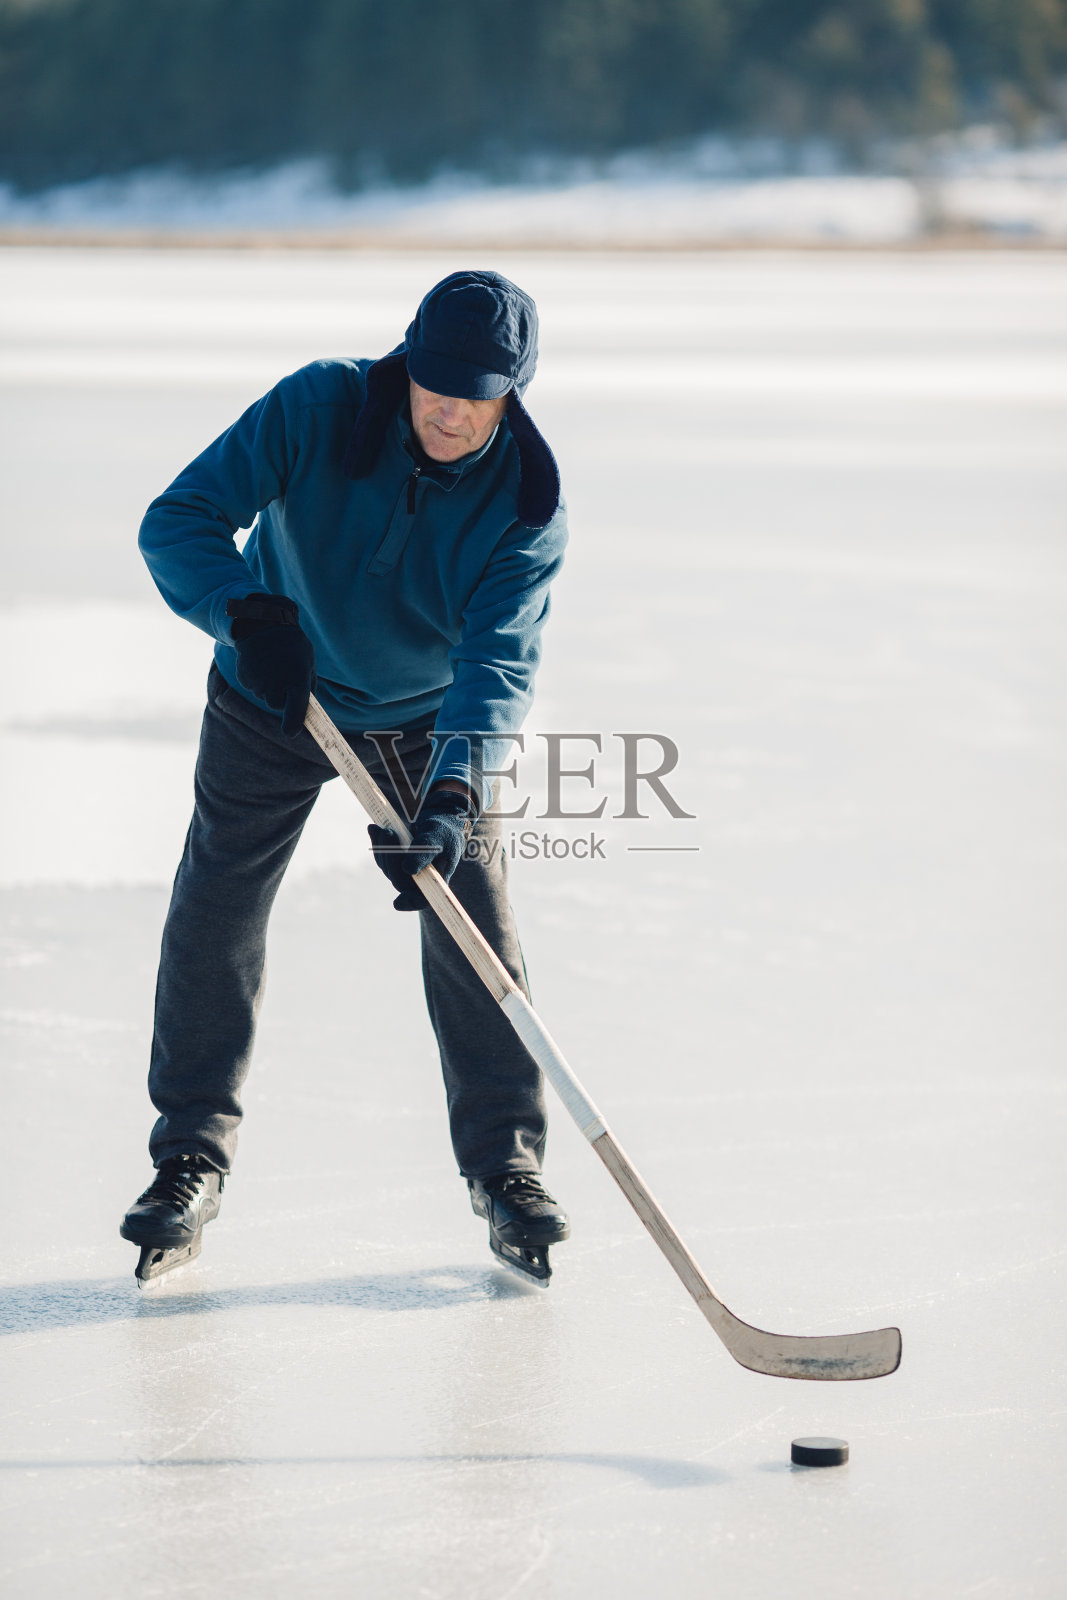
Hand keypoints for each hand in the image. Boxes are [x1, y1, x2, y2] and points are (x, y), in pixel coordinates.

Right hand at [226, 593, 315, 736]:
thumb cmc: (292, 645)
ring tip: (272, 665)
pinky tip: (260, 663)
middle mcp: (276, 684)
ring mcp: (258, 682)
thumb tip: (306, 708)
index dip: (292, 725)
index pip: (295, 712)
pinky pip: (253, 687)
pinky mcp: (244, 679)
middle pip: (276, 704)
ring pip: (264, 695)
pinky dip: (257, 679)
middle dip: (280, 696)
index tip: (291, 731)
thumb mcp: (308, 663)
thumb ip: (307, 686)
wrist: (263, 623)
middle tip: (283, 676)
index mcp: (296, 681)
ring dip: (268, 686)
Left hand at [369, 788, 476, 910]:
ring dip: (383, 848)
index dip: (410, 902)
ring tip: (385, 829)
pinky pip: (382, 857)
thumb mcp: (436, 836)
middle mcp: (419, 881)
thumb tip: (407, 869)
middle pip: (399, 880)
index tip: (397, 903)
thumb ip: (424, 851)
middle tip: (388, 833)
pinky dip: (378, 843)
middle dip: (391, 857)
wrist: (437, 820)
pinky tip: (375, 829)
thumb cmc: (442, 830)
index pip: (422, 899)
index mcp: (436, 880)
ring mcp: (405, 873)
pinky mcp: (395, 863)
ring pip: (387, 868)